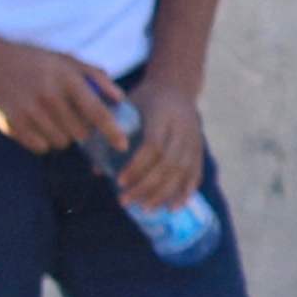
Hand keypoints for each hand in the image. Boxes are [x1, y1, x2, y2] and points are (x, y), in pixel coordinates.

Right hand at [0, 40, 130, 153]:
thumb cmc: (32, 60)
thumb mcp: (64, 59)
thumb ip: (95, 76)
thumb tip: (119, 98)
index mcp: (65, 78)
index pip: (96, 112)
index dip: (113, 132)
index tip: (123, 145)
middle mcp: (48, 96)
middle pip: (81, 133)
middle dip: (82, 130)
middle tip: (71, 118)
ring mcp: (29, 112)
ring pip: (62, 142)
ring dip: (62, 136)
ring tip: (51, 118)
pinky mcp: (13, 124)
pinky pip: (41, 147)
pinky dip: (43, 141)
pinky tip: (36, 124)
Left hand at [112, 77, 207, 213]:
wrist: (176, 87)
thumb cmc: (145, 99)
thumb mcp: (127, 107)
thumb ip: (112, 133)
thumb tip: (97, 169)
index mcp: (162, 114)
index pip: (152, 146)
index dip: (137, 166)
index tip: (120, 181)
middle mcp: (182, 128)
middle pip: (168, 163)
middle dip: (146, 186)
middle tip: (126, 201)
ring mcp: (194, 140)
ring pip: (182, 172)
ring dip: (163, 194)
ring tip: (145, 208)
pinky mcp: (199, 149)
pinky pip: (195, 174)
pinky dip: (185, 193)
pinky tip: (174, 208)